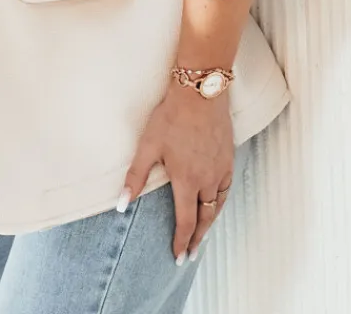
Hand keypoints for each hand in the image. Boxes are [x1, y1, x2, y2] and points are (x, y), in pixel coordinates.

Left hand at [119, 81, 234, 263]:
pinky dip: (221, 202)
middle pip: (205, 218)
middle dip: (197, 239)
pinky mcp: (228, 158)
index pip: (185, 221)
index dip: (181, 241)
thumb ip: (135, 176)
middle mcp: (207, 180)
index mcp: (187, 181)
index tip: (178, 256)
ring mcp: (221, 169)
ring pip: (218, 205)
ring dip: (210, 222)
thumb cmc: (171, 118)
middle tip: (191, 254)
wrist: (200, 94)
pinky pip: (226, 188)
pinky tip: (216, 201)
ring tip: (203, 233)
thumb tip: (121, 203)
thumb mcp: (148, 146)